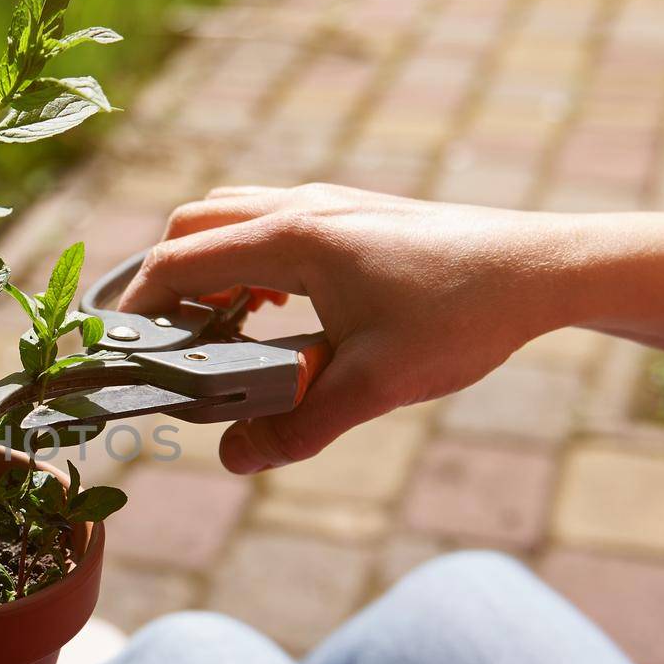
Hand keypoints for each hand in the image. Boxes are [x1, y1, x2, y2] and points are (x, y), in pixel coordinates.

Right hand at [122, 183, 663, 473]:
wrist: (542, 268)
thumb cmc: (462, 317)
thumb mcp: (375, 384)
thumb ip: (297, 424)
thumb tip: (232, 459)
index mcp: (292, 239)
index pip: (179, 263)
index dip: (138, 308)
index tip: (120, 351)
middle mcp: (299, 208)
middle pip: (192, 226)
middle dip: (161, 281)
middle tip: (164, 343)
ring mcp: (325, 204)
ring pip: (229, 216)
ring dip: (205, 265)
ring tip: (216, 329)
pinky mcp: (348, 213)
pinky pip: (267, 222)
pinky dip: (244, 258)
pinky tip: (273, 308)